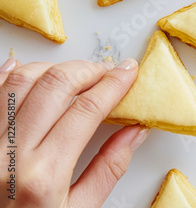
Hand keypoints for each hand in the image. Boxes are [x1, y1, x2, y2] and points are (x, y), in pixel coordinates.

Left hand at [0, 58, 148, 206]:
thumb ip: (108, 169)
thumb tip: (135, 132)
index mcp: (44, 175)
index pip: (87, 110)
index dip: (113, 84)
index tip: (128, 72)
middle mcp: (10, 154)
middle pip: (56, 85)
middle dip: (88, 70)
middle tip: (105, 71)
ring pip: (22, 80)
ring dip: (55, 68)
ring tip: (74, 74)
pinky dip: (13, 73)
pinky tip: (30, 70)